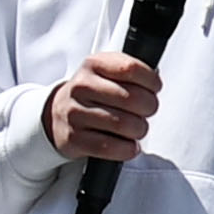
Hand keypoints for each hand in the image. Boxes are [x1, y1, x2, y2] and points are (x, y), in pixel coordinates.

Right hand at [38, 52, 160, 167]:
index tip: (153, 88)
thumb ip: (131, 71)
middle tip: (145, 111)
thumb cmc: (92, 93)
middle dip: (149, 108)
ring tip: (135, 128)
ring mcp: (75, 113)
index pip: (131, 68)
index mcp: (93, 64)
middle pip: (133, 98)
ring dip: (139, 130)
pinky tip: (127, 144)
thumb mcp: (107, 72)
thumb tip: (155, 84)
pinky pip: (112, 147)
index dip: (151, 82)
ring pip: (125, 125)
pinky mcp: (74, 138)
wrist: (58, 113)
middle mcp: (82, 86)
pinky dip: (127, 149)